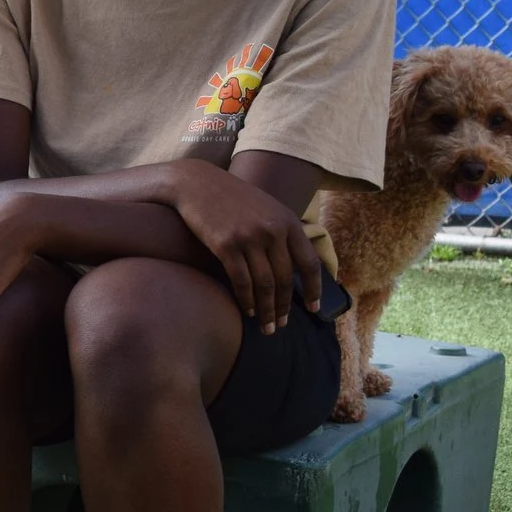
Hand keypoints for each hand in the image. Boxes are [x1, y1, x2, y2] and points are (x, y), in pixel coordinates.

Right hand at [167, 161, 323, 333]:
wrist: (197, 183)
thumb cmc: (231, 198)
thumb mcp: (266, 208)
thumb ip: (282, 232)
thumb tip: (295, 266)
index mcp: (288, 222)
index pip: (309, 263)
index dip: (314, 289)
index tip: (313, 308)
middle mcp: (273, 230)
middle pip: (286, 279)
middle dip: (284, 307)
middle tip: (282, 325)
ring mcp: (249, 238)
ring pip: (265, 285)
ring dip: (267, 311)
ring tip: (267, 327)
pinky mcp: (226, 245)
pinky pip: (241, 281)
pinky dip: (246, 300)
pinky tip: (247, 311)